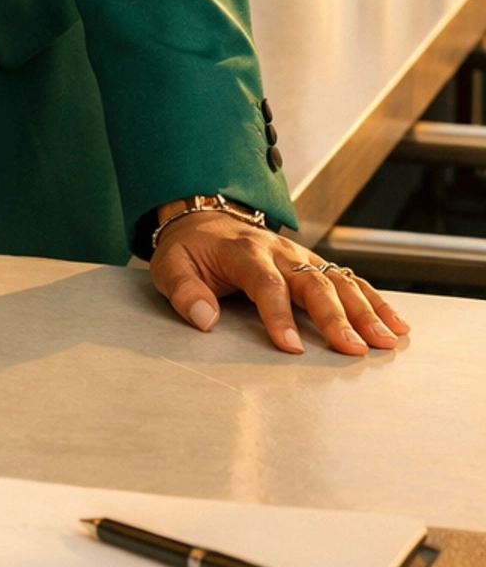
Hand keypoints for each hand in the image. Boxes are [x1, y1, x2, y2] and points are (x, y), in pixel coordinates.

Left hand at [151, 207, 409, 355]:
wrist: (204, 217)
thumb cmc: (189, 249)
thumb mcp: (170, 265)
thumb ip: (184, 291)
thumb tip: (203, 319)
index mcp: (243, 252)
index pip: (266, 283)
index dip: (278, 315)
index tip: (291, 347)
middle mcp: (279, 251)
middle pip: (312, 283)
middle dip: (335, 317)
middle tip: (354, 350)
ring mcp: (300, 256)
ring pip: (339, 280)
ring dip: (365, 311)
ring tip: (386, 341)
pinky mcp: (313, 263)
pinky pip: (348, 279)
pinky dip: (375, 300)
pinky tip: (396, 324)